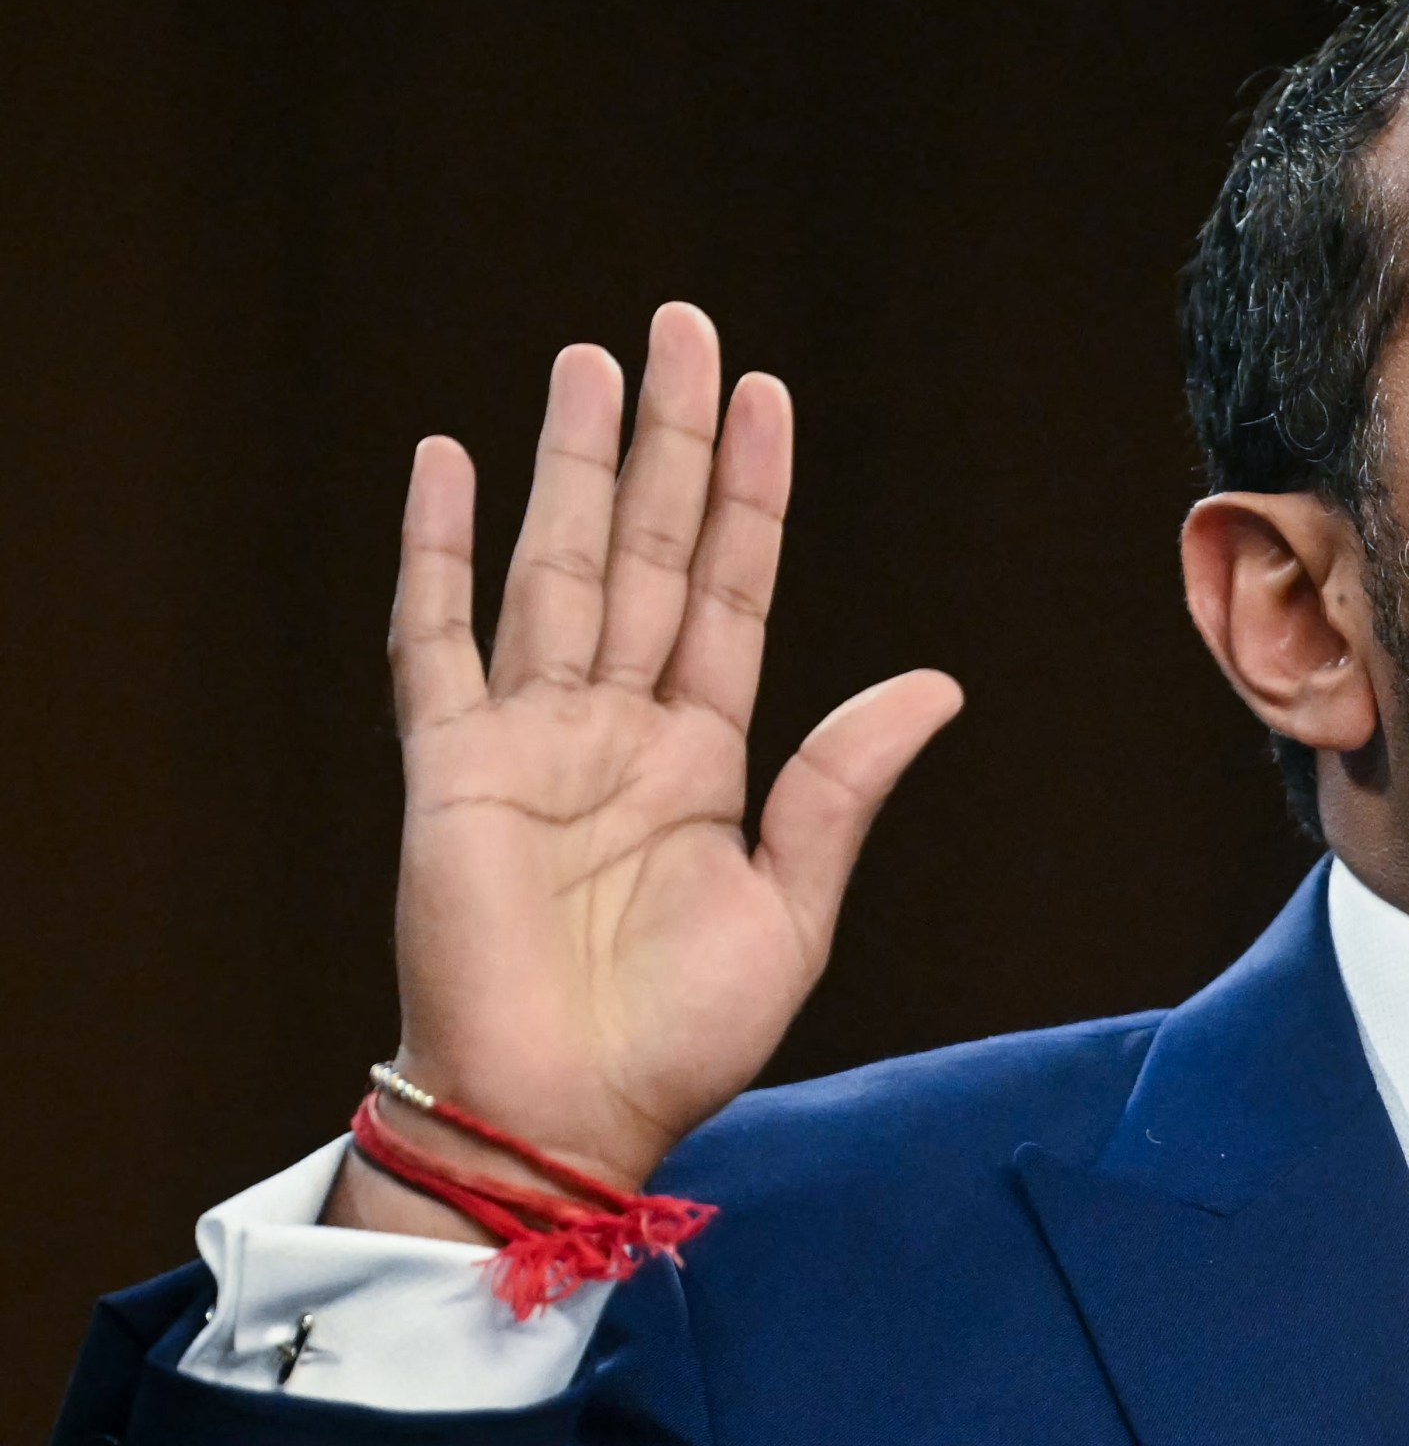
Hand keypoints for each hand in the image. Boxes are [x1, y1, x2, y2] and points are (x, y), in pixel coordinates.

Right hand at [333, 303, 959, 1235]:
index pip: (730, 588)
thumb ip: (843, 784)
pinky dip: (436, 551)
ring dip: (571, 463)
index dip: (746, 492)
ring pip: (556, 565)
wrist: (568, 1117)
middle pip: (646, 549)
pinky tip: (446, 462)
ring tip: (590, 362)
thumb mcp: (792, 906)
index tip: (763, 396)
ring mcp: (530, 738)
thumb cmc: (680, 1035)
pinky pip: (435, 640)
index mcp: (702, 755)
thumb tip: (936, 683)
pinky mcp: (451, 770)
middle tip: (681, 328)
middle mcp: (616, 727)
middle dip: (666, 440)